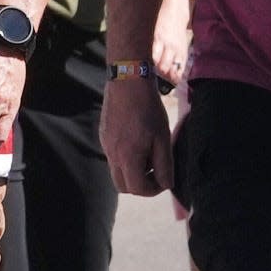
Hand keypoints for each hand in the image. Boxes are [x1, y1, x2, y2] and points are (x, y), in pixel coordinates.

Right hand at [99, 67, 175, 198]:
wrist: (128, 80)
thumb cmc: (148, 109)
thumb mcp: (162, 138)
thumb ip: (164, 165)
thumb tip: (166, 184)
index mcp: (127, 158)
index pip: (138, 189)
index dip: (154, 189)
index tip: (164, 179)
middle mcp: (112, 155)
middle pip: (124, 186)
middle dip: (141, 184)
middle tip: (155, 170)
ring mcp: (105, 145)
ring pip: (117, 171)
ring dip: (132, 171)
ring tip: (148, 153)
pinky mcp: (103, 135)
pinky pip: (113, 156)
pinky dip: (125, 157)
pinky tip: (137, 139)